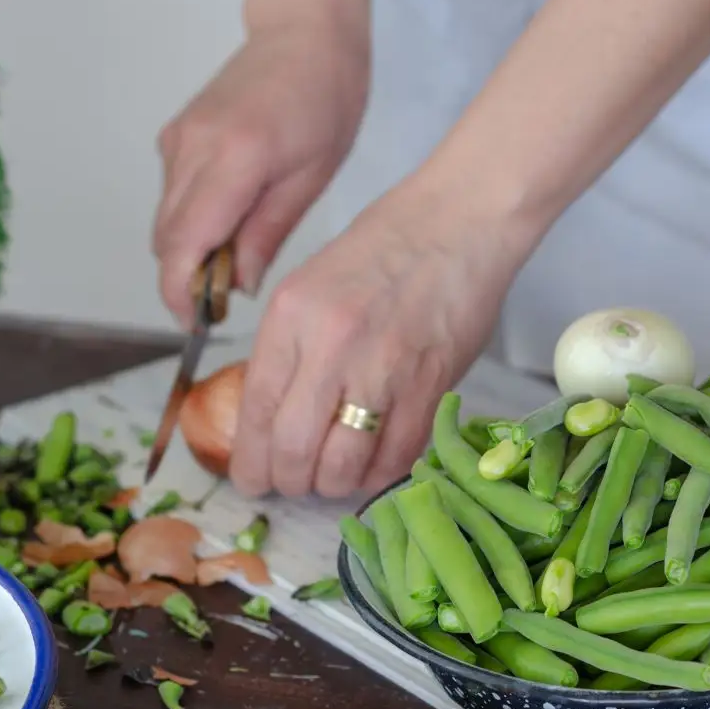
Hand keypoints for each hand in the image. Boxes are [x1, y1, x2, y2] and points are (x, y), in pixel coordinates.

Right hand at [152, 24, 367, 328]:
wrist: (305, 38)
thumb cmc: (324, 102)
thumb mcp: (310, 180)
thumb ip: (267, 235)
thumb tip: (240, 287)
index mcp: (234, 159)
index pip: (184, 243)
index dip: (180, 291)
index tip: (195, 322)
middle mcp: (192, 148)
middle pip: (167, 238)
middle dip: (188, 278)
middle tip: (227, 300)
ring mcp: (178, 140)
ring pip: (167, 220)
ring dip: (191, 249)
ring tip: (238, 257)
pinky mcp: (175, 136)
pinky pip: (173, 195)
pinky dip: (193, 219)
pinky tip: (232, 217)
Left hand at [229, 177, 531, 498]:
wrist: (458, 223)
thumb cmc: (384, 250)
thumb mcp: (310, 288)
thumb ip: (290, 352)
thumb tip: (275, 420)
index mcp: (291, 315)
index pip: (256, 410)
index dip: (251, 461)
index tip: (253, 479)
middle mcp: (330, 344)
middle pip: (292, 449)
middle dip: (288, 481)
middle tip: (295, 484)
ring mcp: (383, 367)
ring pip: (342, 465)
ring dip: (333, 485)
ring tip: (336, 475)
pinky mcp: (430, 385)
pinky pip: (395, 456)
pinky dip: (379, 474)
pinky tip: (374, 464)